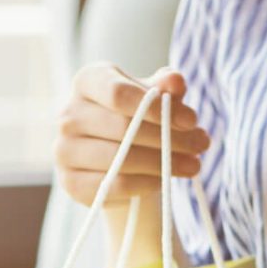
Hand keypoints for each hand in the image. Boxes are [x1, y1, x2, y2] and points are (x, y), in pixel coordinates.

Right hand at [54, 63, 208, 205]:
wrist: (118, 157)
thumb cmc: (140, 118)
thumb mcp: (156, 97)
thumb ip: (166, 86)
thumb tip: (175, 82)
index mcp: (88, 82)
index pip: (118, 93)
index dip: (158, 107)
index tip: (192, 120)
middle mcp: (68, 114)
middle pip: (123, 127)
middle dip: (169, 138)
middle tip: (202, 145)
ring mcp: (64, 150)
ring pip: (121, 159)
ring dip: (164, 164)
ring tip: (194, 165)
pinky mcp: (71, 182)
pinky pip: (115, 185)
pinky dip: (146, 184)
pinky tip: (167, 180)